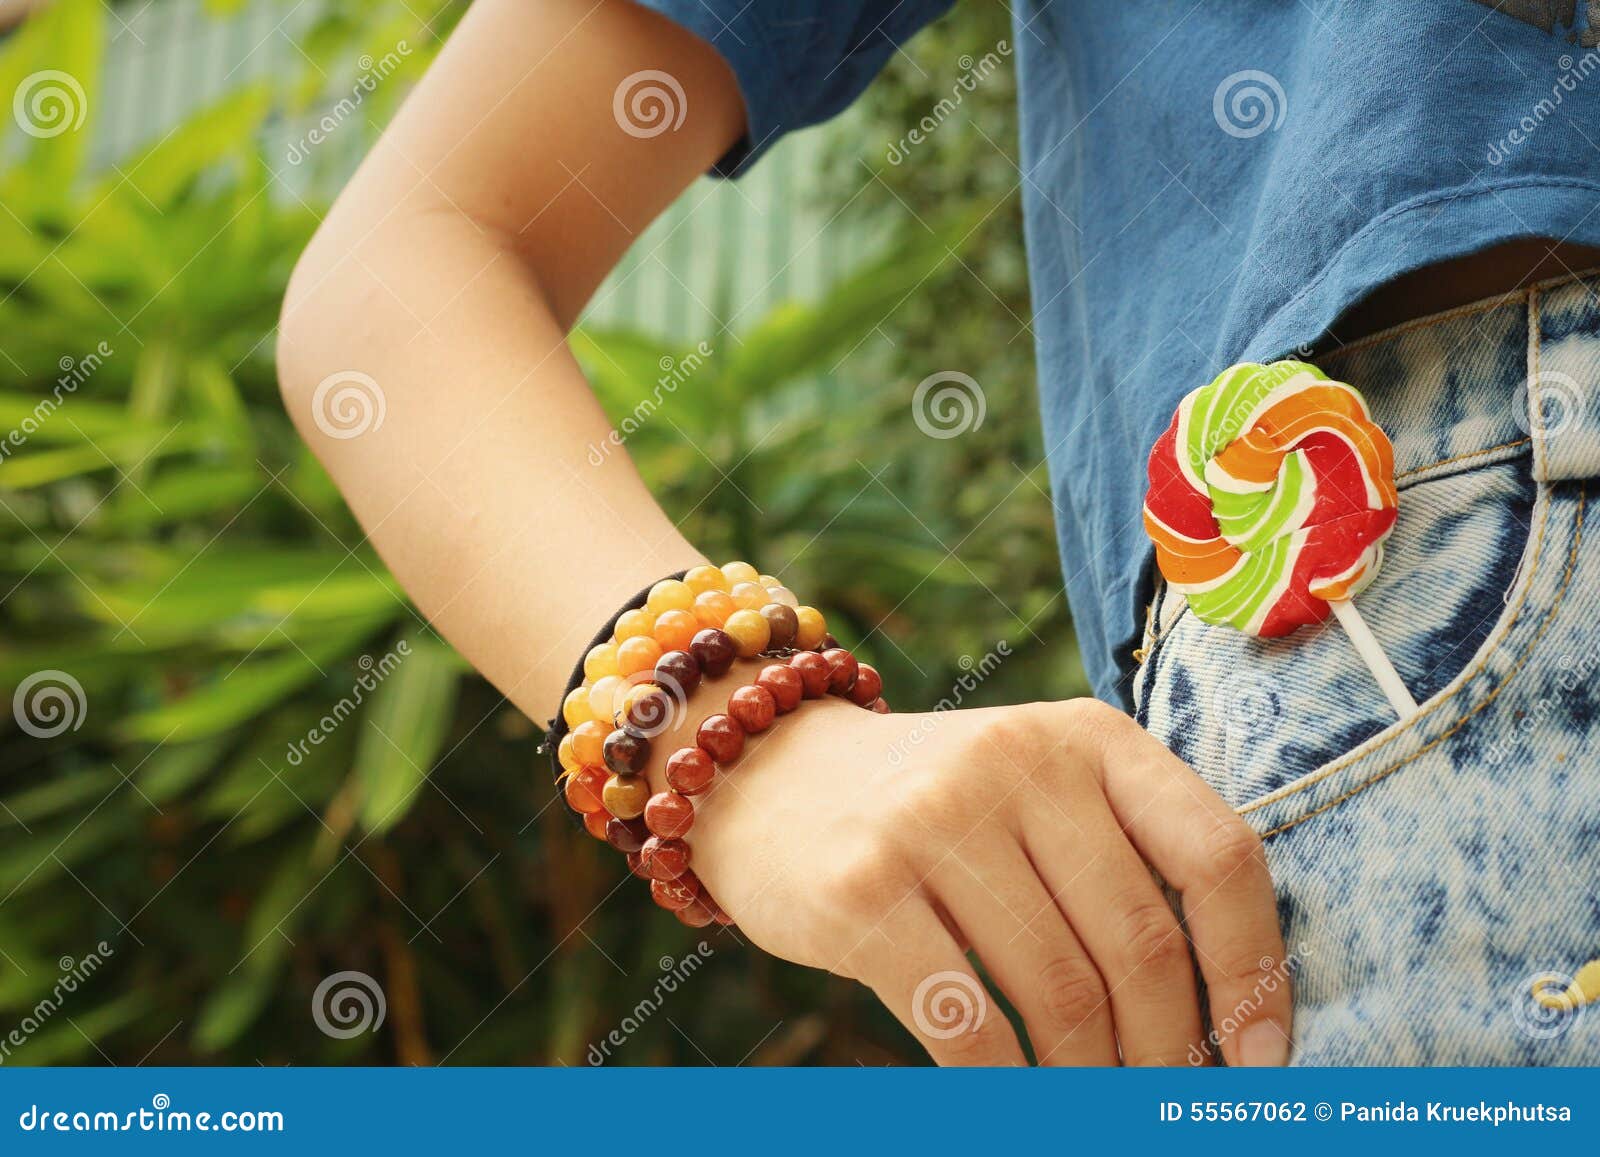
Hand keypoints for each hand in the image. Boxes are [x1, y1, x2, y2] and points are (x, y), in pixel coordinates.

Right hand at [667, 678, 1290, 1065]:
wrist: (760, 769)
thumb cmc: (930, 803)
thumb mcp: (1035, 785)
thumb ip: (1123, 858)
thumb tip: (1224, 1015)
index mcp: (1087, 737)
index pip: (1217, 853)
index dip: (1255, 969)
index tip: (1263, 1056)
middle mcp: (1018, 764)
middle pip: (1142, 943)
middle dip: (1172, 1051)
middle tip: (1166, 1103)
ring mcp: (934, 823)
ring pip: (1063, 995)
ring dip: (1093, 1082)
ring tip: (1095, 1107)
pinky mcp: (863, 892)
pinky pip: (968, 1025)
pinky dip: (1008, 1090)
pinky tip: (1016, 1102)